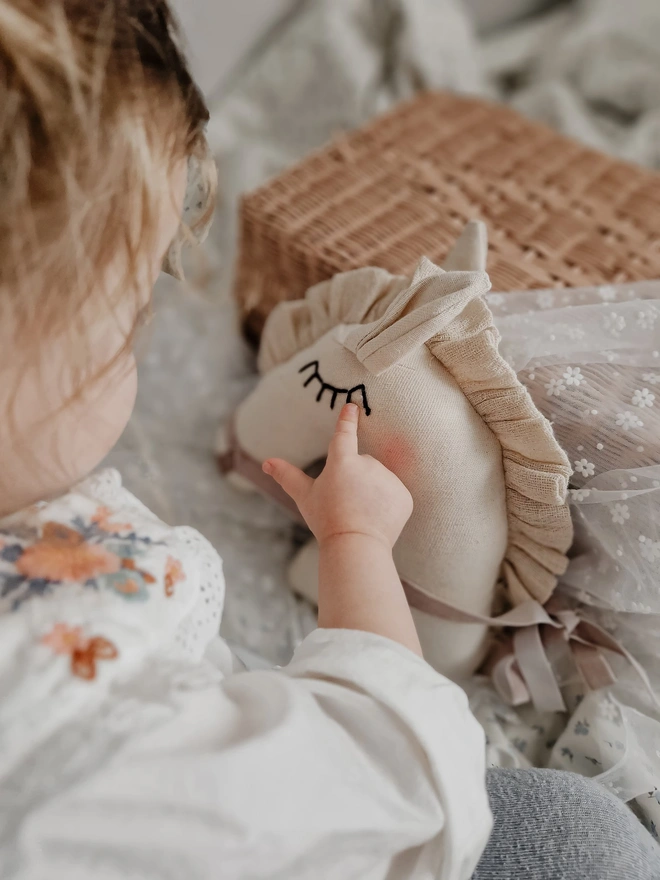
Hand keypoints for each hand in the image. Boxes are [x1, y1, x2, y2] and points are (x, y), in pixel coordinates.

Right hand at [263, 403, 412, 547]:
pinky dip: (387, 505)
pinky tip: (376, 518)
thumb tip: (266, 462)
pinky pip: (394, 495)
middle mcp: (368, 464)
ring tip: (361, 513)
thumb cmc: (327, 521)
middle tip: (346, 504)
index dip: (347, 419)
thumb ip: (287, 476)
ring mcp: (388, 479)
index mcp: (342, 461)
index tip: (352, 406)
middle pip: (362, 466)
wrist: (356, 545)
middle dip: (356, 480)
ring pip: (379, 480)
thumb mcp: (304, 497)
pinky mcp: (404, 495)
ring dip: (372, 492)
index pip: (344, 434)